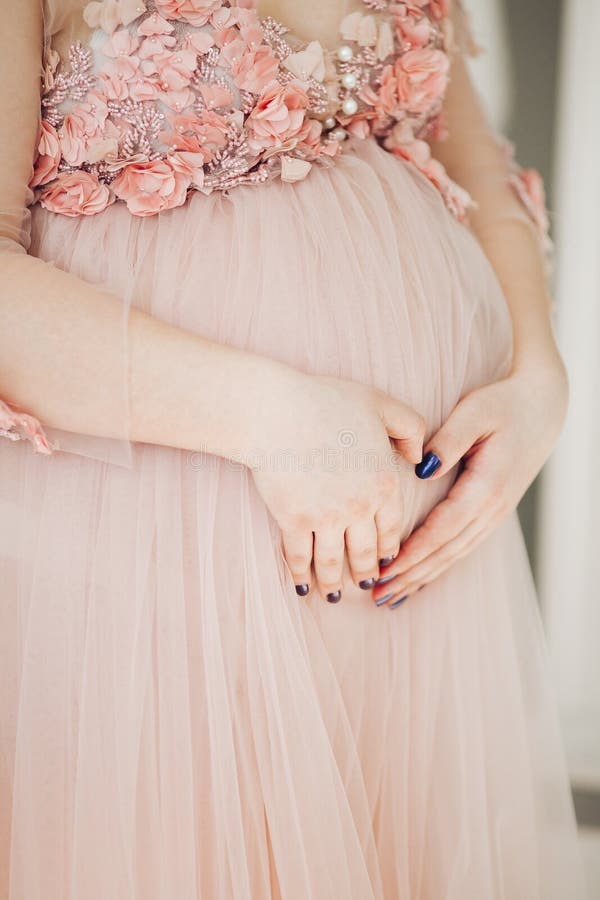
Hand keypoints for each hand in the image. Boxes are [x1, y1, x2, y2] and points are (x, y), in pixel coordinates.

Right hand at [248, 372, 426, 602]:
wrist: (277, 412)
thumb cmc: (326, 401)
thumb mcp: (380, 404)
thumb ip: (410, 428)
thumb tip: (418, 457)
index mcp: (384, 483)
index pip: (391, 527)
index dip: (388, 549)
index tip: (385, 562)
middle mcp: (360, 507)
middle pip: (365, 552)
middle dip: (365, 573)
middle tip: (364, 585)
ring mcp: (326, 518)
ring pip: (334, 562)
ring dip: (334, 583)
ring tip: (333, 596)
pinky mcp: (294, 522)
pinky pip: (300, 557)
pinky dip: (301, 576)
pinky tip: (301, 587)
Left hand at [372, 353, 568, 606]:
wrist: (542, 407)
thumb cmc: (503, 404)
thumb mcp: (475, 412)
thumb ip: (448, 440)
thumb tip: (423, 470)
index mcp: (486, 487)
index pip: (442, 530)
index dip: (411, 554)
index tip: (382, 570)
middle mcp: (492, 509)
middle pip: (445, 552)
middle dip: (409, 575)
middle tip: (375, 595)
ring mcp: (495, 514)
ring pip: (454, 555)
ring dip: (421, 577)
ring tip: (389, 597)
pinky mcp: (492, 512)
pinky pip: (462, 547)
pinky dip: (438, 566)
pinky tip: (418, 579)